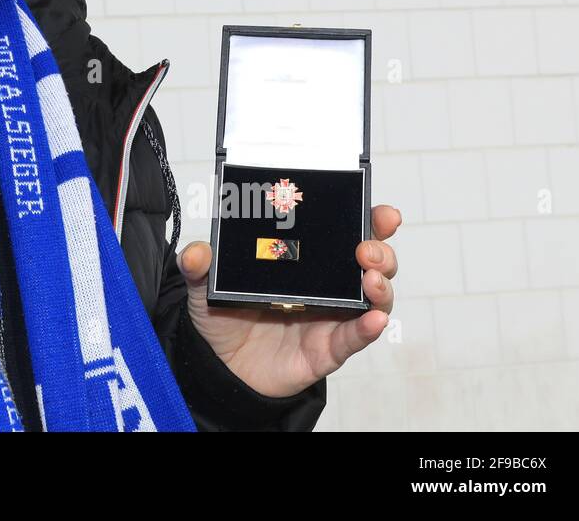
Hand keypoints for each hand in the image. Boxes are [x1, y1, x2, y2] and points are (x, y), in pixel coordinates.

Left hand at [177, 204, 400, 396]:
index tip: (381, 213)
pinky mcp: (328, 348)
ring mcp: (331, 316)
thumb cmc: (223, 316)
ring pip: (373, 298)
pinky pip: (355, 338)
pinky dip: (368, 328)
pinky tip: (374, 319)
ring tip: (369, 278)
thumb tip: (197, 253)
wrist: (218, 365)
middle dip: (380, 249)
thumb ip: (199, 265)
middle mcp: (327, 284)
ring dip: (380, 285)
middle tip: (366, 247)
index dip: (369, 219)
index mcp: (304, 259)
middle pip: (371, 262)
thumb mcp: (205, 283)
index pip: (344, 232)